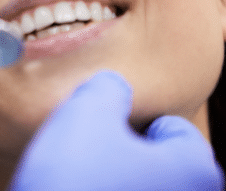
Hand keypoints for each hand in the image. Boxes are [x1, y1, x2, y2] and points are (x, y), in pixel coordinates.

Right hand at [9, 71, 223, 189]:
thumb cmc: (75, 182)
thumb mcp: (87, 112)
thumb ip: (108, 88)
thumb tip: (113, 87)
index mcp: (192, 172)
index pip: (177, 130)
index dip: (139, 119)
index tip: (110, 124)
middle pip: (161, 162)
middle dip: (127, 149)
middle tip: (93, 148)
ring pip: (141, 187)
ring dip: (115, 176)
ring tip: (81, 174)